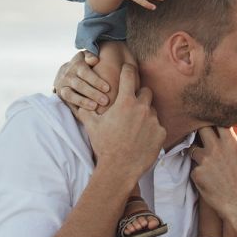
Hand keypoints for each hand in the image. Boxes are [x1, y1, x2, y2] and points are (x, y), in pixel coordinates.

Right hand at [54, 51, 111, 111]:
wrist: (65, 72)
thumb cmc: (84, 64)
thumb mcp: (86, 57)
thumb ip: (91, 56)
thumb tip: (95, 60)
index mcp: (76, 64)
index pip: (85, 72)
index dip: (96, 81)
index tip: (108, 88)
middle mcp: (67, 75)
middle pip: (79, 85)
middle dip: (93, 93)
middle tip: (105, 101)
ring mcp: (62, 86)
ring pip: (70, 95)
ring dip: (82, 101)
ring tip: (95, 107)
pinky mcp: (60, 97)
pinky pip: (67, 104)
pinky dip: (75, 109)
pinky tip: (86, 114)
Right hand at [82, 64, 164, 181]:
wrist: (119, 169)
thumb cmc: (104, 145)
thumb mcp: (92, 126)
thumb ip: (86, 109)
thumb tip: (75, 100)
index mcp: (125, 102)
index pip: (129, 75)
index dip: (128, 69)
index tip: (128, 67)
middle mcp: (142, 108)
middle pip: (146, 91)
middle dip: (139, 95)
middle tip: (132, 105)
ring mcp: (153, 120)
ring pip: (151, 109)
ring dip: (145, 114)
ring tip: (134, 127)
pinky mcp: (161, 132)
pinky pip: (158, 125)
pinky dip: (151, 129)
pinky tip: (142, 138)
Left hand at [190, 126, 236, 223]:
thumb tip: (234, 135)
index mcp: (231, 144)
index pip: (218, 123)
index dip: (214, 123)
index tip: (212, 125)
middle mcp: (216, 149)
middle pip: (201, 129)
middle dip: (199, 131)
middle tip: (199, 136)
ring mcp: (204, 161)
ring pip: (192, 149)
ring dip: (195, 153)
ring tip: (204, 163)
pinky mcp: (196, 174)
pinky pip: (194, 169)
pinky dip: (198, 173)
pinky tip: (208, 182)